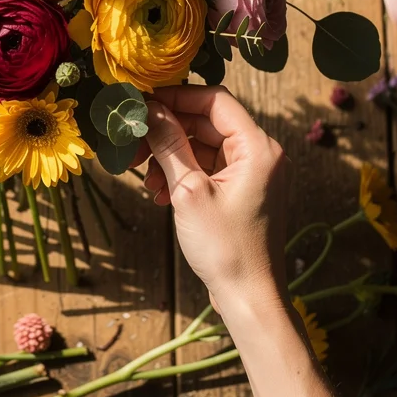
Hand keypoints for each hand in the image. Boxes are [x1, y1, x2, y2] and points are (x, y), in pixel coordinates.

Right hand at [140, 85, 287, 323]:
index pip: (215, 100)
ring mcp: (254, 174)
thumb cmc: (225, 248)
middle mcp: (262, 154)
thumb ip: (169, 144)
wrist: (249, 299)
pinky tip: (161, 193)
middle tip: (134, 146)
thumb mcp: (188, 191)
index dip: (177, 97)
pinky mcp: (243, 192)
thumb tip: (149, 110)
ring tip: (146, 180)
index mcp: (258, 147)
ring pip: (204, 146)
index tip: (144, 104)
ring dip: (172, 156)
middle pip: (207, 123)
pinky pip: (209, 168)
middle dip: (168, 133)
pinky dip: (184, 174)